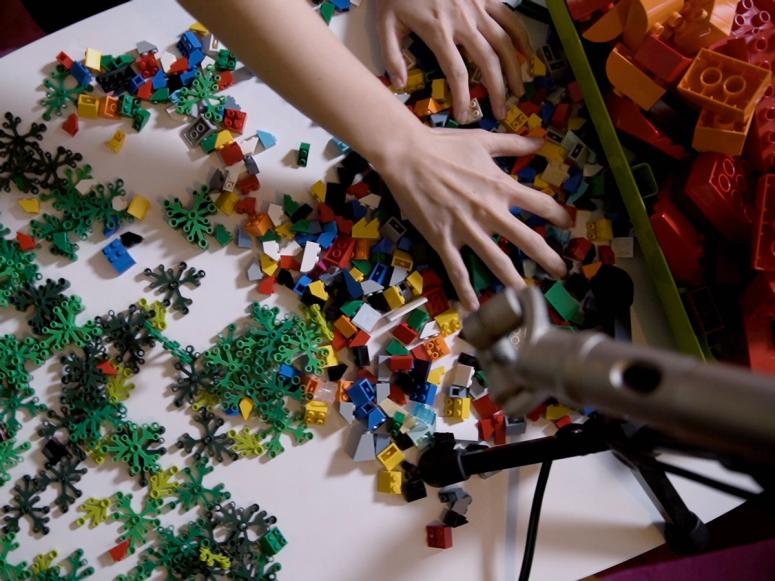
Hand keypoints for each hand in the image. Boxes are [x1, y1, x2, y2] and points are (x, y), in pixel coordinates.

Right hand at [372, 125, 571, 310]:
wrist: (407, 156)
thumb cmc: (444, 145)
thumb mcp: (483, 139)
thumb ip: (513, 144)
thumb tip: (540, 142)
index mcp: (501, 187)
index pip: (541, 204)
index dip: (558, 216)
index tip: (567, 225)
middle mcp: (490, 212)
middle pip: (528, 240)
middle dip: (548, 259)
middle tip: (562, 273)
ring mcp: (467, 229)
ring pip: (497, 261)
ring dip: (514, 281)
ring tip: (527, 296)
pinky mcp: (443, 240)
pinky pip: (457, 270)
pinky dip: (465, 291)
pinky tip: (473, 308)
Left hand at [377, 0, 533, 122]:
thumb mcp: (385, 24)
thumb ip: (392, 56)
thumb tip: (400, 85)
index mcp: (438, 32)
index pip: (456, 72)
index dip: (463, 97)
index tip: (466, 116)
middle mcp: (463, 22)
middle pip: (487, 62)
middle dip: (497, 90)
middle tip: (502, 112)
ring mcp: (477, 8)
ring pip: (504, 42)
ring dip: (515, 68)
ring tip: (519, 90)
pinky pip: (509, 17)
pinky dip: (521, 35)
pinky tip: (527, 53)